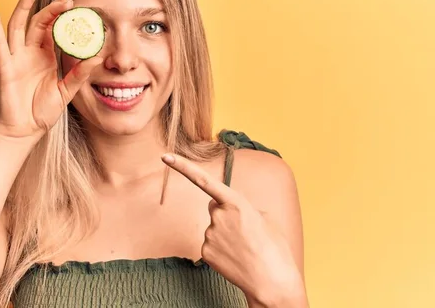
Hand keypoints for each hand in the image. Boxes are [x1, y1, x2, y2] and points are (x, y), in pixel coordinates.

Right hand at [0, 0, 102, 139]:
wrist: (24, 131)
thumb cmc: (42, 111)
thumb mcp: (66, 91)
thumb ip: (79, 74)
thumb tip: (96, 57)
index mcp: (46, 57)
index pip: (55, 30)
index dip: (65, 18)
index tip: (79, 6)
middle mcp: (30, 53)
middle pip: (39, 22)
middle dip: (52, 8)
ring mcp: (16, 58)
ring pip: (18, 26)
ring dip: (24, 6)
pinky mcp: (5, 67)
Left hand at [161, 153, 306, 306]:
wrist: (272, 282)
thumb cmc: (274, 249)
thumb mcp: (266, 219)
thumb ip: (246, 208)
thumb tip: (232, 211)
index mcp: (236, 203)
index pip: (203, 180)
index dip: (183, 167)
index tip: (165, 156)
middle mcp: (218, 216)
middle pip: (214, 207)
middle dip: (226, 214)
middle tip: (245, 231)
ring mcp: (209, 235)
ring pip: (213, 227)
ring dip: (226, 234)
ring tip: (244, 247)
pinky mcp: (205, 252)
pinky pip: (210, 244)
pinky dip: (221, 249)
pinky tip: (235, 257)